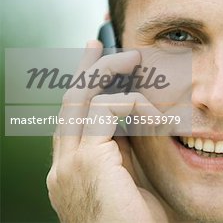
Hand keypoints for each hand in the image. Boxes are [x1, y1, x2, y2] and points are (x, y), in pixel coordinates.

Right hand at [46, 41, 167, 222]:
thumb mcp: (134, 180)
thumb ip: (127, 152)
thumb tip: (135, 119)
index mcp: (74, 172)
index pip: (73, 120)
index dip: (84, 89)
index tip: (97, 63)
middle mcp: (63, 167)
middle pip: (69, 103)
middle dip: (85, 69)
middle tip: (100, 45)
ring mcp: (70, 166)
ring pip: (80, 99)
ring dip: (108, 74)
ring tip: (134, 60)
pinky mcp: (87, 163)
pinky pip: (106, 110)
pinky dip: (133, 101)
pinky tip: (156, 112)